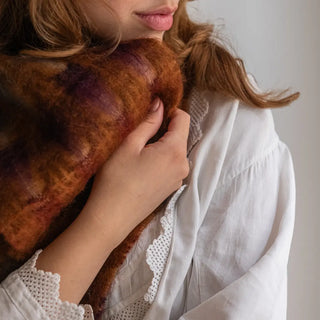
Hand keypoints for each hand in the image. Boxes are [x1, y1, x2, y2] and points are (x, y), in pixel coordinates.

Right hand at [82, 97, 190, 244]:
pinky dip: (161, 158)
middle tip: (138, 134)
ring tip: (138, 152)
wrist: (111, 219)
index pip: (183, 118)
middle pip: (180, 135)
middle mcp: (183, 165)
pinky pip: (171, 164)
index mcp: (175, 151)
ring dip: (161, 144)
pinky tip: (142, 166)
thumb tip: (160, 104)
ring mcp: (178, 179)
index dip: (169, 110)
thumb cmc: (115, 180)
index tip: (151, 113)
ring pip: (175, 150)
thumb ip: (148, 122)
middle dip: (163, 129)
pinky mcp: (171, 188)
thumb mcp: (129, 145)